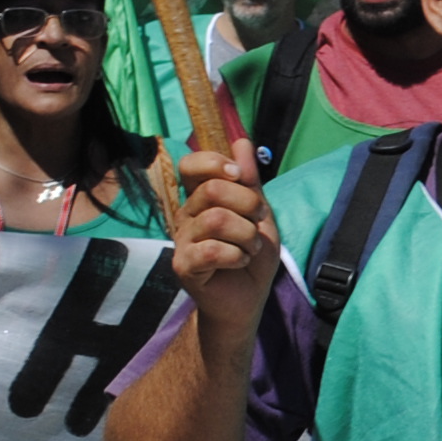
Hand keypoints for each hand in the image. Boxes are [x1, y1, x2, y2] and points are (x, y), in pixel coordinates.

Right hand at [169, 140, 280, 338]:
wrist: (249, 298)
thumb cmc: (251, 255)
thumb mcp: (259, 214)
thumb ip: (250, 181)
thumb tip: (241, 141)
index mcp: (200, 197)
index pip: (191, 163)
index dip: (216, 163)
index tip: (241, 177)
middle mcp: (186, 214)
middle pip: (213, 189)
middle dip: (249, 204)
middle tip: (258, 223)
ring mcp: (182, 240)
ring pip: (217, 220)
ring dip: (247, 235)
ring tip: (250, 248)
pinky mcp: (184, 265)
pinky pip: (213, 250)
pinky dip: (237, 256)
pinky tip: (239, 262)